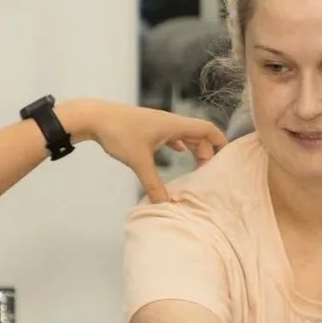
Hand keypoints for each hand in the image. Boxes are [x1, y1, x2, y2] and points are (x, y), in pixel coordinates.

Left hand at [59, 100, 226, 203]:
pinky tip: (177, 152)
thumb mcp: (139, 162)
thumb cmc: (118, 133)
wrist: (94, 117)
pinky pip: (171, 135)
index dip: (220, 142)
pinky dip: (179, 145)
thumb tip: (165, 205)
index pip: (207, 130)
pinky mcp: (147, 128)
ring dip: (194, 148)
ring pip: (185, 134)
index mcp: (174, 125)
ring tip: (198, 166)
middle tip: (208, 173)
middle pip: (199, 134)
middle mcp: (169, 122)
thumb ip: (154, 184)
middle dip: (207, 151)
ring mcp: (158, 124)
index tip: (228, 159)